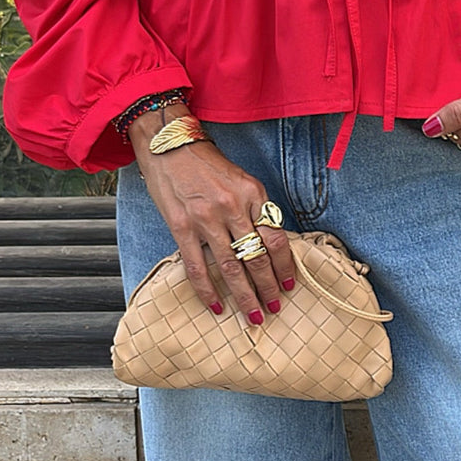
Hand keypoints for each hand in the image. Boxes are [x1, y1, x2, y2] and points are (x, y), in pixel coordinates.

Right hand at [129, 109, 295, 323]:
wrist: (170, 146)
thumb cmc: (208, 164)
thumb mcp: (242, 180)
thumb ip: (255, 209)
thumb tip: (269, 245)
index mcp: (253, 193)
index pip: (276, 237)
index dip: (285, 265)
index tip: (290, 284)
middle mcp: (232, 207)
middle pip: (256, 256)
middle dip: (268, 287)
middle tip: (275, 307)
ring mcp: (206, 218)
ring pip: (231, 266)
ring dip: (244, 294)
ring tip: (253, 314)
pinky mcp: (181, 227)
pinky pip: (196, 266)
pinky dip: (207, 290)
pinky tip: (216, 305)